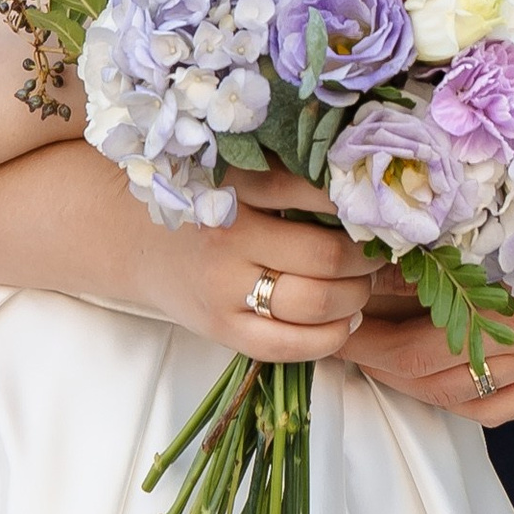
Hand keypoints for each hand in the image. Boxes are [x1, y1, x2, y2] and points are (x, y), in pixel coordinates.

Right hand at [114, 188, 378, 362]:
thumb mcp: (236, 168)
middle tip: (379, 250)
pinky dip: (331, 337)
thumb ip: (289, 172)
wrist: (132, 236)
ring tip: (362, 283)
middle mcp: (228, 234)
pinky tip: (344, 320)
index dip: (361, 203)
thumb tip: (369, 188)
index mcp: (235, 183)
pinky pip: (289, 345)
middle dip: (367, 257)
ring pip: (315, 301)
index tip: (381, 205)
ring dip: (356, 295)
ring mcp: (222, 286)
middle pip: (327, 254)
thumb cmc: (200, 196)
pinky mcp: (220, 328)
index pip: (317, 192)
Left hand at [346, 142, 513, 423]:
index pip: (421, 315)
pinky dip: (453, 399)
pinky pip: (498, 407)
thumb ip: (471, 216)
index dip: (372, 313)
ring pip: (456, 392)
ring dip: (405, 379)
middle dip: (374, 352)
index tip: (338, 295)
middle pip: (427, 364)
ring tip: (372, 353)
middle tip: (337, 329)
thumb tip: (400, 232)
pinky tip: (428, 381)